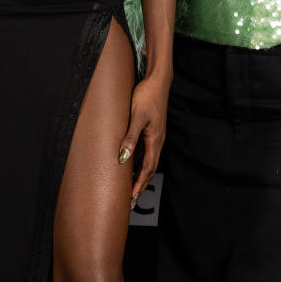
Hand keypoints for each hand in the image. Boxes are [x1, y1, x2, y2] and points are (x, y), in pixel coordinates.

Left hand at [118, 74, 169, 207]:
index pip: (147, 169)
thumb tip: (123, 158)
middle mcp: (157, 141)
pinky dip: (137, 163)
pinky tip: (128, 166)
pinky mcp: (151, 131)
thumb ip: (130, 137)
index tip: (131, 198)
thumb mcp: (136, 117)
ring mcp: (154, 137)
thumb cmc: (147, 96)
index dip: (139, 185)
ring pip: (146, 162)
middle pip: (148, 170)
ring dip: (138, 176)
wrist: (157, 80)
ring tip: (128, 189)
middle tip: (130, 201)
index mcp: (155, 140)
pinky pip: (144, 152)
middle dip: (139, 186)